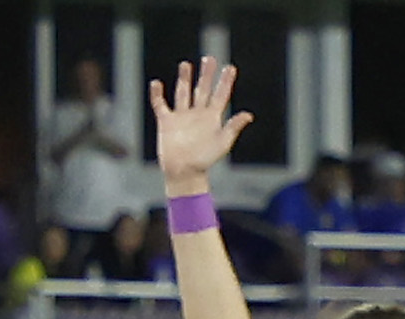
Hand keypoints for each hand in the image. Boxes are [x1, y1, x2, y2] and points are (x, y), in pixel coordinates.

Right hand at [150, 61, 252, 190]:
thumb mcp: (223, 143)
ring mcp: (182, 117)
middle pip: (203, 89)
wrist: (184, 173)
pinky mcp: (167, 122)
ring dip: (184, 79)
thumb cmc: (205, 161)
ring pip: (183, 93)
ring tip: (186, 65)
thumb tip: (248, 115)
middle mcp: (197, 114)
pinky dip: (157, 95)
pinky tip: (156, 84)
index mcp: (212, 118)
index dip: (226, 82)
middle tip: (210, 59)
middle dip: (206, 75)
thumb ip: (233, 127)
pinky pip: (161, 105)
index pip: (220, 95)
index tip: (230, 68)